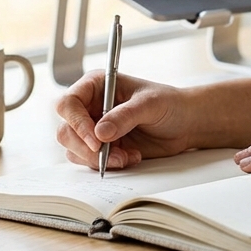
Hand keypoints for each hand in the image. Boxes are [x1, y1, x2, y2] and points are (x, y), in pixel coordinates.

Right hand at [55, 71, 195, 170]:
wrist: (184, 124)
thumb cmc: (169, 103)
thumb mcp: (150, 104)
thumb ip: (125, 116)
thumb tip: (100, 132)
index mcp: (96, 86)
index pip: (69, 103)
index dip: (77, 123)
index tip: (95, 140)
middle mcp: (90, 107)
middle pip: (66, 131)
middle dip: (86, 148)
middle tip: (109, 155)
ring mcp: (93, 129)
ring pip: (74, 150)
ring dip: (99, 159)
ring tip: (127, 156)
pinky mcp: (101, 148)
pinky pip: (90, 162)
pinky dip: (108, 164)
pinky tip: (130, 157)